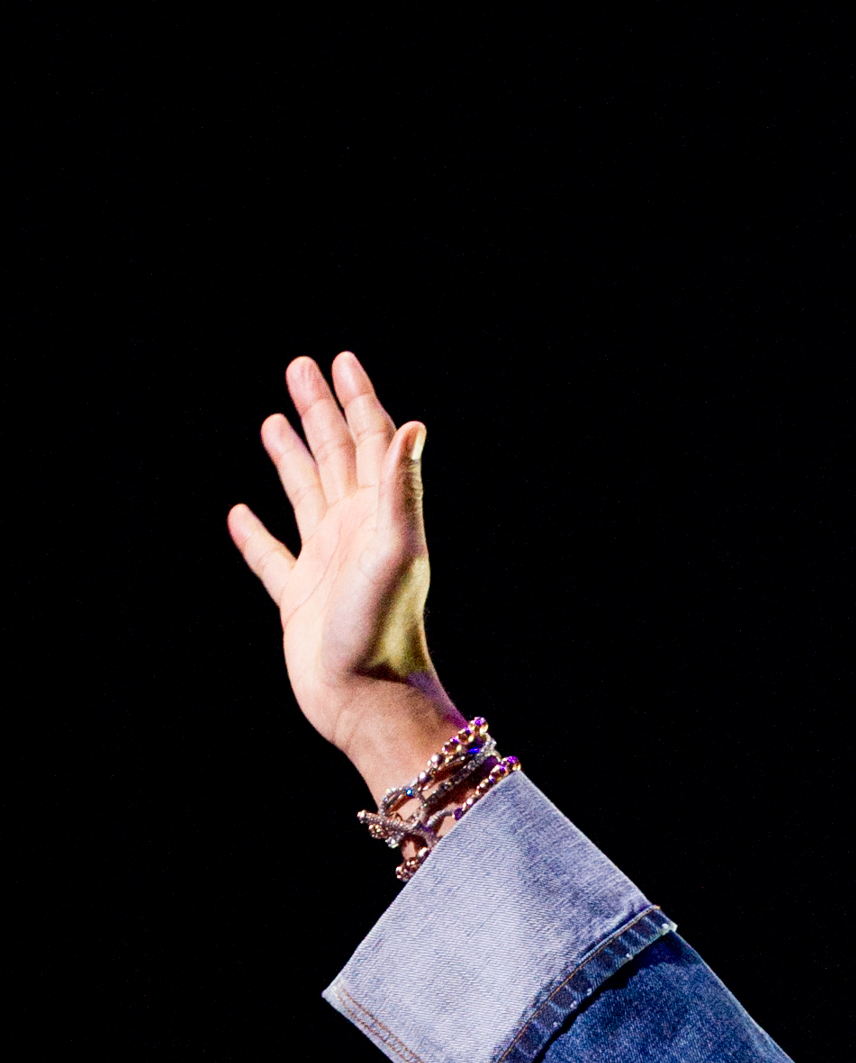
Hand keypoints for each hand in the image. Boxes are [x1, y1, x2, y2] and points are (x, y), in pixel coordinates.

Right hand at [228, 353, 464, 799]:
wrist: (368, 701)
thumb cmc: (384, 629)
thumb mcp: (396, 550)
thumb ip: (400, 487)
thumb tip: (410, 424)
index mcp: (378, 516)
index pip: (370, 443)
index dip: (357, 400)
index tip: (341, 360)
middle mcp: (353, 533)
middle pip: (335, 457)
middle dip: (320, 412)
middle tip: (300, 368)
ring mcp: (325, 565)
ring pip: (304, 496)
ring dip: (292, 458)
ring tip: (274, 422)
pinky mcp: (298, 600)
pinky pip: (270, 558)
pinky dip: (255, 535)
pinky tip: (238, 515)